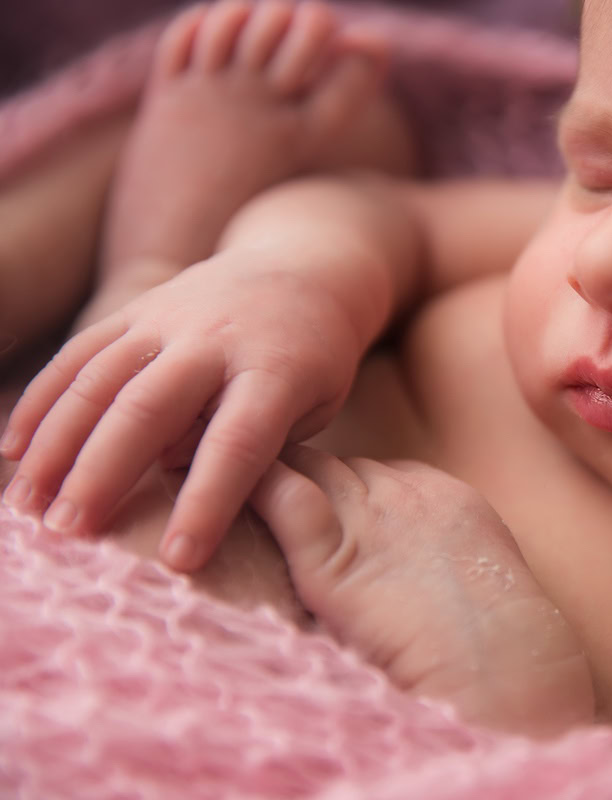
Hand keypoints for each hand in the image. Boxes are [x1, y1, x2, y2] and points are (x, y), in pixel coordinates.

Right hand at [0, 248, 363, 569]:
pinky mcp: (136, 308)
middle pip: (149, 408)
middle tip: (70, 533)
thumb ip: (254, 443)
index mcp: (277, 371)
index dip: (207, 502)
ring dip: (56, 444)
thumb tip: (170, 475)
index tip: (178, 559)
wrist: (303, 268)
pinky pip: (78, 354)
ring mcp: (170, 318)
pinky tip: (15, 451)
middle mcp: (217, 340)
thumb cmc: (313, 358)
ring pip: (99, 380)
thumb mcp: (312, 405)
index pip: (239, 443)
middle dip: (104, 474)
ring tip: (28, 505)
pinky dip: (42, 402)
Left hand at [251, 446, 593, 736]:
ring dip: (275, 476)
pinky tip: (221, 488)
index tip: (329, 508)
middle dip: (309, 475)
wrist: (500, 660)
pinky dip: (254, 488)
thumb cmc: (500, 643)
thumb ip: (440, 557)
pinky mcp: (332, 556)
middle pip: (340, 465)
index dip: (347, 490)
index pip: (377, 473)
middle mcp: (404, 492)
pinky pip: (284, 498)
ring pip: (308, 470)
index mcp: (444, 495)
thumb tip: (410, 575)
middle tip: (268, 485)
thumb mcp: (480, 575)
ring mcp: (369, 518)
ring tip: (237, 481)